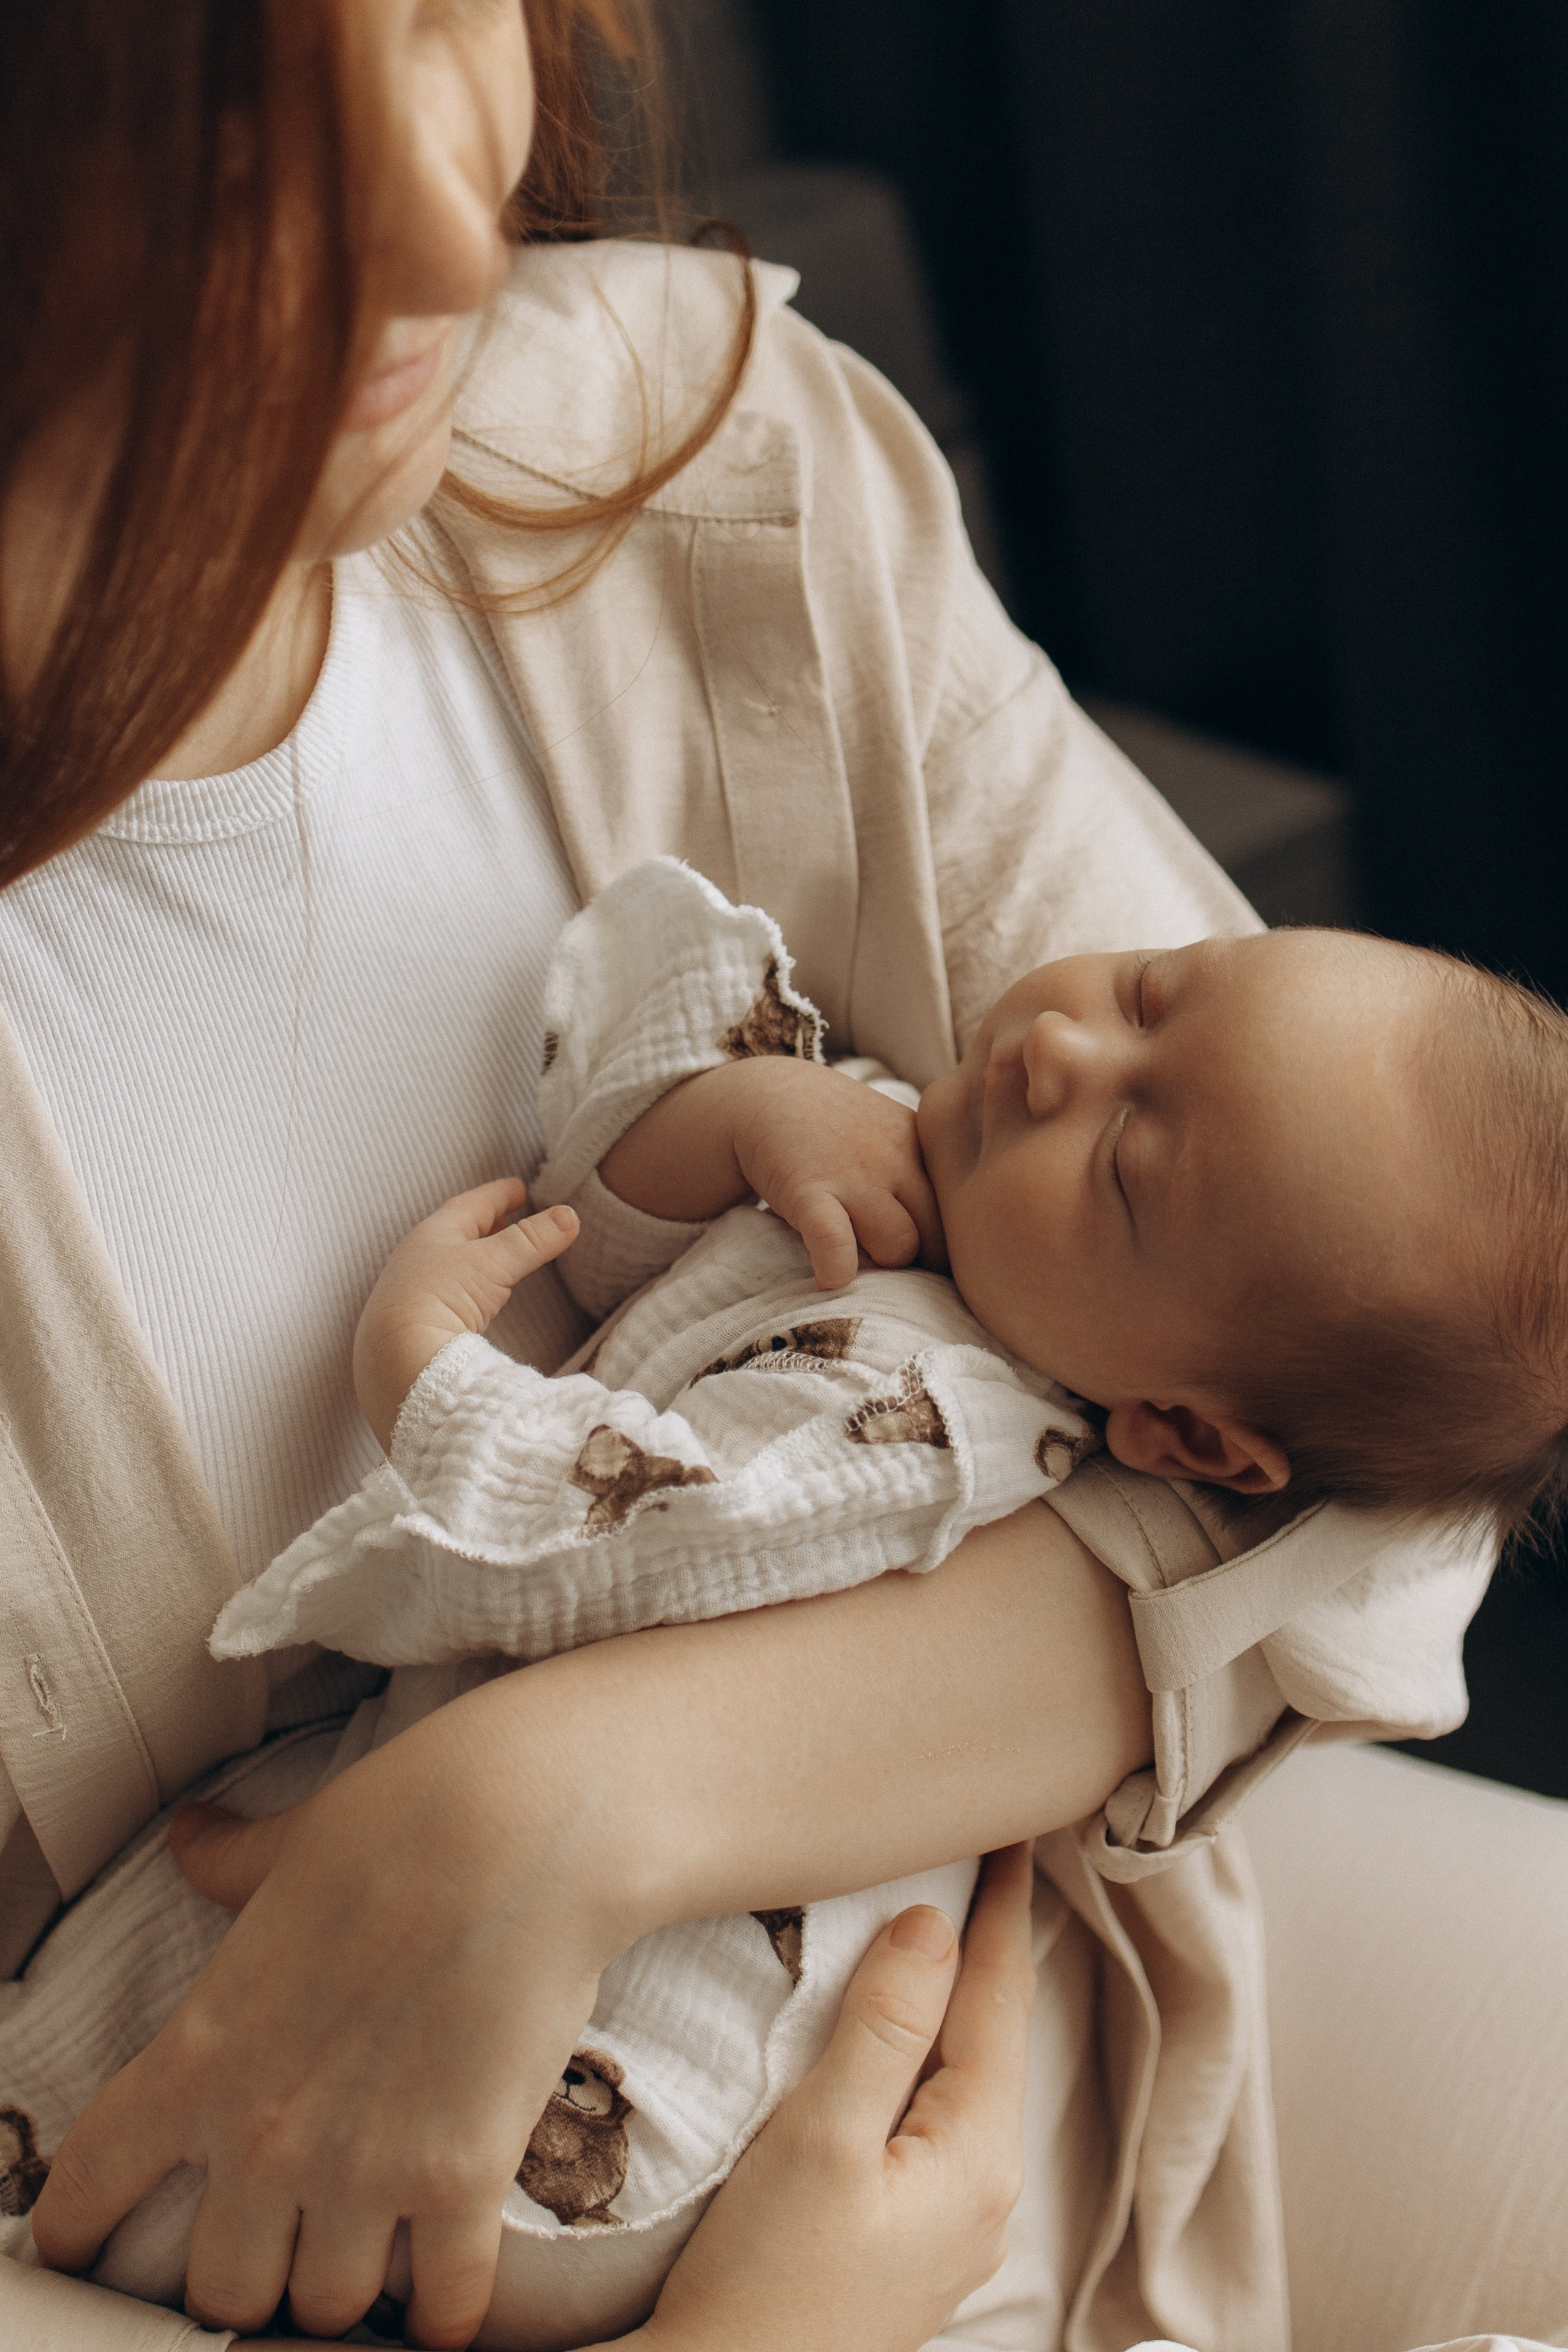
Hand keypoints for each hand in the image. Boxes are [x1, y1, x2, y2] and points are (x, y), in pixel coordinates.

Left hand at [30, 1689, 614, 2349]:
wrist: (521, 1827)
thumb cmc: (399, 1823)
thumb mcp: (291, 1847)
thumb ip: (229, 1866)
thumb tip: (191, 1835)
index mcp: (201, 2054)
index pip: (92, 2182)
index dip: (77, 2226)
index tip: (84, 2243)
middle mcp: (265, 2136)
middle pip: (219, 2288)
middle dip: (247, 2273)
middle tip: (279, 2243)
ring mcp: (364, 2170)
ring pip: (321, 2307)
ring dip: (342, 2287)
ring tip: (367, 2255)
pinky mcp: (462, 2178)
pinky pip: (441, 2303)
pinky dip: (442, 2312)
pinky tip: (445, 2296)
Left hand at [352, 1177, 577, 1450]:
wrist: (395, 1360)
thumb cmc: (439, 1298)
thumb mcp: (492, 1263)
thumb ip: (532, 1240)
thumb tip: (569, 1216)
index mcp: (433, 1233)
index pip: (471, 1204)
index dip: (499, 1194)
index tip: (519, 1187)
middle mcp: (417, 1258)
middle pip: (457, 1231)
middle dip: (486, 1222)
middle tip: (510, 1214)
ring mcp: (412, 1291)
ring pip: (449, 1262)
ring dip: (475, 1254)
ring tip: (496, 1253)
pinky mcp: (414, 1323)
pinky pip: (444, 1292)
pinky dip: (466, 1284)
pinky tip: (475, 1297)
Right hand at [602, 1059, 946, 1291]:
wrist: (762, 1095)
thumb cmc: (834, 1126)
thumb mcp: (893, 1130)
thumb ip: (929, 1169)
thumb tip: (967, 1229)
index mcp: (922, 1143)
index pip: (962, 1211)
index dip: (951, 1243)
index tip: (932, 1254)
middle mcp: (895, 1156)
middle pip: (939, 1236)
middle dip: (923, 1263)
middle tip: (898, 1268)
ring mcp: (853, 1174)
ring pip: (898, 1248)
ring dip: (881, 1268)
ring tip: (860, 1263)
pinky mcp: (808, 1191)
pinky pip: (836, 1246)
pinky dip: (837, 1271)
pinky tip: (830, 1279)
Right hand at [633, 1846, 1035, 2351]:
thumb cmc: (764, 2284)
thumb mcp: (822, 2138)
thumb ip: (883, 2027)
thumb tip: (934, 1924)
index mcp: (979, 2157)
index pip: (1001, 1994)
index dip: (1003, 1905)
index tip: (1013, 1827)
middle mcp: (985, 2190)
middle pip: (992, 2032)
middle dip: (988, 1943)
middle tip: (986, 1850)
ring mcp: (951, 2221)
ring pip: (964, 2071)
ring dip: (954, 1996)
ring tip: (948, 1918)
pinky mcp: (909, 2236)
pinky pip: (934, 2111)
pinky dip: (925, 2050)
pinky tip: (902, 2028)